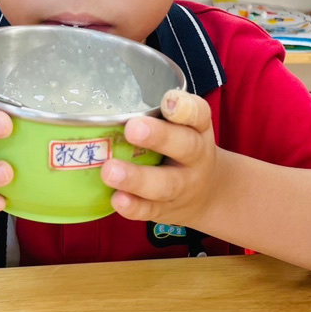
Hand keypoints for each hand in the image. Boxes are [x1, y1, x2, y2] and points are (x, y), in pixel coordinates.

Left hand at [101, 90, 219, 225]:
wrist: (207, 194)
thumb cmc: (182, 149)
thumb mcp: (182, 127)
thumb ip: (155, 114)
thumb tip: (103, 103)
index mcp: (198, 129)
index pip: (198, 114)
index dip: (184, 108)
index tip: (168, 102)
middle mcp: (195, 157)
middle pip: (185, 146)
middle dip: (159, 137)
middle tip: (133, 128)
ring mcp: (182, 186)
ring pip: (164, 184)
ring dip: (136, 178)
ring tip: (110, 171)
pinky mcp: (166, 209)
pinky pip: (150, 210)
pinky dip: (133, 206)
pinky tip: (117, 199)